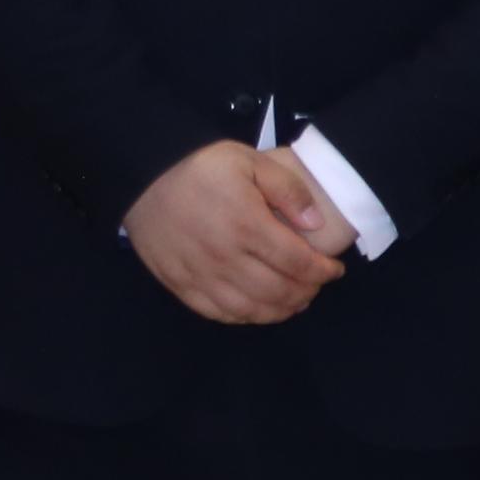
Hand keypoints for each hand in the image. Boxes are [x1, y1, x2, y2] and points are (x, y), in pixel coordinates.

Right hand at [121, 138, 352, 326]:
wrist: (143, 179)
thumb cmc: (200, 167)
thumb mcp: (250, 161)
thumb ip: (288, 189)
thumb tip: (315, 222)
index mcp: (247, 225)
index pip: (298, 263)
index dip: (323, 272)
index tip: (335, 270)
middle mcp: (224, 257)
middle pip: (277, 291)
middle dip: (306, 292)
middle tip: (317, 285)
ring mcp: (200, 275)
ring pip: (250, 309)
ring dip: (280, 310)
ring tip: (296, 301)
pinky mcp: (179, 284)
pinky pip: (217, 313)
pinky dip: (245, 317)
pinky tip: (259, 309)